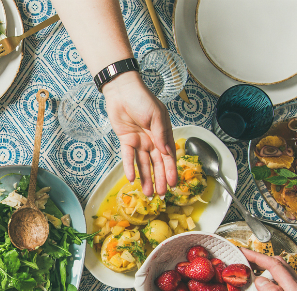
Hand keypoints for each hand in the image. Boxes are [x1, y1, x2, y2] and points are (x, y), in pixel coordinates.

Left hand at [102, 74, 177, 195]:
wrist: (122, 90)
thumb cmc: (142, 98)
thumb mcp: (156, 115)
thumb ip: (161, 134)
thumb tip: (167, 152)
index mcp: (163, 134)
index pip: (169, 156)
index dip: (171, 171)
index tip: (174, 184)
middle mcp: (152, 140)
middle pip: (157, 164)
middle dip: (160, 179)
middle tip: (162, 195)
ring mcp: (139, 141)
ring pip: (143, 164)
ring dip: (146, 178)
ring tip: (148, 193)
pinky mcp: (126, 140)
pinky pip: (128, 157)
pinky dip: (129, 167)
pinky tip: (132, 179)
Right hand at [241, 249, 296, 290]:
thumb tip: (262, 281)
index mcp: (296, 290)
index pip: (274, 265)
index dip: (257, 256)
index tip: (243, 252)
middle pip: (278, 264)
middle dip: (259, 259)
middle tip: (242, 260)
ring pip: (280, 272)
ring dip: (263, 268)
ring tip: (248, 272)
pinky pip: (281, 282)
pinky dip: (268, 280)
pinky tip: (259, 289)